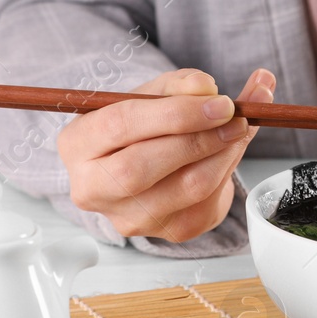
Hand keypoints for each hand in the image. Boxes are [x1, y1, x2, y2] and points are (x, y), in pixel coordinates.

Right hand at [59, 67, 274, 242]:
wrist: (151, 163)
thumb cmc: (144, 122)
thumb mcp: (155, 93)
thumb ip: (180, 84)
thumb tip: (205, 87)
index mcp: (77, 143)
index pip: (119, 125)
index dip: (175, 113)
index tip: (218, 102)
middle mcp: (92, 188)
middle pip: (143, 167)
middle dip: (199, 138)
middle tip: (235, 118)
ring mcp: (128, 217)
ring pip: (186, 188)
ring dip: (223, 154)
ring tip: (239, 128)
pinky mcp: (167, 233)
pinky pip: (207, 202)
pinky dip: (228, 171)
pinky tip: (232, 150)